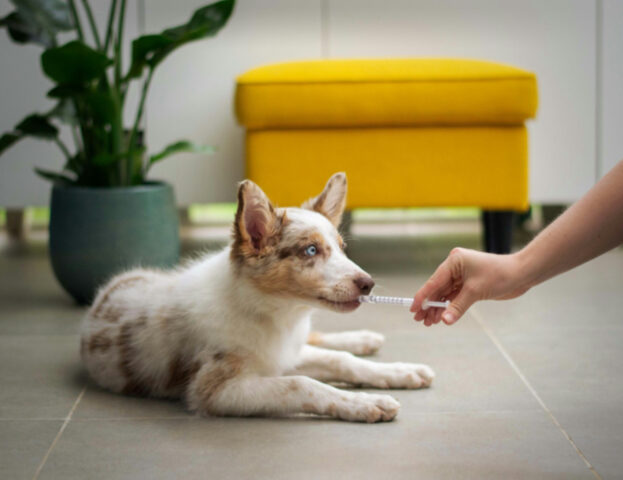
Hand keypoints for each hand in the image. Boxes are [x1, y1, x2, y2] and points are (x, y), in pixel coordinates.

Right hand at [410, 248, 528, 325]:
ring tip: (429, 323)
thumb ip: (458, 306)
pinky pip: (454, 297)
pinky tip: (442, 317)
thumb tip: (445, 320)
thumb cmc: (500, 275)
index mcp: (454, 261)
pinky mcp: (469, 284)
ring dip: (438, 308)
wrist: (522, 274)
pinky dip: (448, 307)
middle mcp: (455, 267)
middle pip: (437, 288)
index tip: (413, 309)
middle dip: (429, 305)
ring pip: (445, 294)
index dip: (422, 296)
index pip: (434, 281)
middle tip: (420, 320)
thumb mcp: (476, 291)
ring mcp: (462, 276)